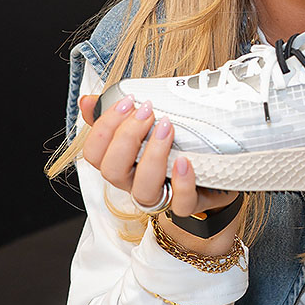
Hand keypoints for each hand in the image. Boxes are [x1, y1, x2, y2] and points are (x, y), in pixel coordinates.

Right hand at [79, 94, 239, 252]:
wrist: (216, 165)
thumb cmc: (175, 142)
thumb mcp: (146, 123)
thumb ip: (117, 113)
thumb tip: (88, 100)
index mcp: (121, 162)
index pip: (94, 154)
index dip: (103, 129)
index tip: (126, 102)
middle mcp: (135, 182)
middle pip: (113, 172)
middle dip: (126, 138)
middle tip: (148, 112)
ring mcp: (161, 195)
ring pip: (143, 191)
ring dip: (152, 156)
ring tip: (168, 128)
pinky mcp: (189, 202)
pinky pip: (181, 204)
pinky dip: (182, 183)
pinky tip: (185, 162)